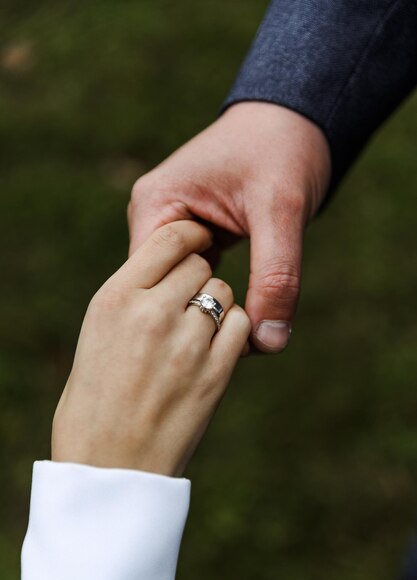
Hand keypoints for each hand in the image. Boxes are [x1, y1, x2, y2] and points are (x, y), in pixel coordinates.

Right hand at [51, 221, 250, 476]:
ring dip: (217, 303)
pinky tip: (216, 345)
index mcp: (114, 298)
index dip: (188, 236)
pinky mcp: (215, 372)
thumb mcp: (97, 336)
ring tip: (198, 329)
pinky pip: (241, 324)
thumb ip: (133, 298)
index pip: (168, 237)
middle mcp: (150, 312)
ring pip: (223, 292)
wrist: (108, 467)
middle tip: (190, 297)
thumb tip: (166, 271)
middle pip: (200, 264)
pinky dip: (235, 328)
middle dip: (199, 275)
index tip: (196, 242)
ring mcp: (186, 343)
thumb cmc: (94, 402)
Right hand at [128, 102, 330, 352]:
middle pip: (163, 289)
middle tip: (237, 341)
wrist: (295, 118)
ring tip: (237, 330)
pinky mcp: (195, 235)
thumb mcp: (281, 213)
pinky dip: (219, 294)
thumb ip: (275, 277)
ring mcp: (173, 227)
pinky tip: (239, 310)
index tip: (223, 341)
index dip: (185, 315)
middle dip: (199, 313)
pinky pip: (199, 278)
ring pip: (182, 288)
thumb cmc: (283, 150)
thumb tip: (270, 344)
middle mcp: (154, 218)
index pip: (150, 282)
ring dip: (210, 306)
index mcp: (155, 205)